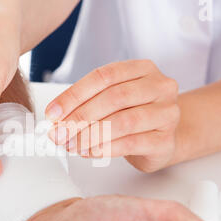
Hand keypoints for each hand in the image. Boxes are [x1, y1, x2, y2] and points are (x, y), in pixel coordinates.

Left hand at [46, 60, 179, 172]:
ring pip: (124, 121)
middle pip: (115, 97)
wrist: (162, 139)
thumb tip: (56, 121)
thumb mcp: (111, 102)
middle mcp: (159, 86)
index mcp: (142, 69)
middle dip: (81, 117)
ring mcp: (167, 113)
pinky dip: (106, 148)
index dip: (74, 95)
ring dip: (91, 135)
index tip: (53, 113)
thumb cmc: (133, 115)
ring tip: (71, 144)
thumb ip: (87, 105)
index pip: (104, 76)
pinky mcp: (166, 140)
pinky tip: (89, 152)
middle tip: (59, 133)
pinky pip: (132, 143)